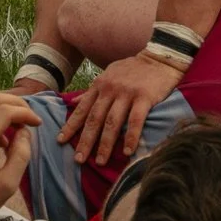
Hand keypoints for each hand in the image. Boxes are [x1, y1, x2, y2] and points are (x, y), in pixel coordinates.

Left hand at [58, 49, 184, 165]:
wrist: (160, 58)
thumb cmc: (133, 69)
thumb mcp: (108, 74)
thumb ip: (91, 90)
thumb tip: (72, 102)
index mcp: (100, 85)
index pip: (82, 109)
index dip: (71, 126)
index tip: (60, 141)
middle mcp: (110, 89)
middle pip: (95, 119)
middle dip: (85, 141)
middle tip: (78, 159)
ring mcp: (127, 93)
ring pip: (112, 122)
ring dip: (105, 144)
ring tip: (100, 162)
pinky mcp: (145, 97)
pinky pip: (135, 120)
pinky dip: (130, 137)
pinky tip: (127, 152)